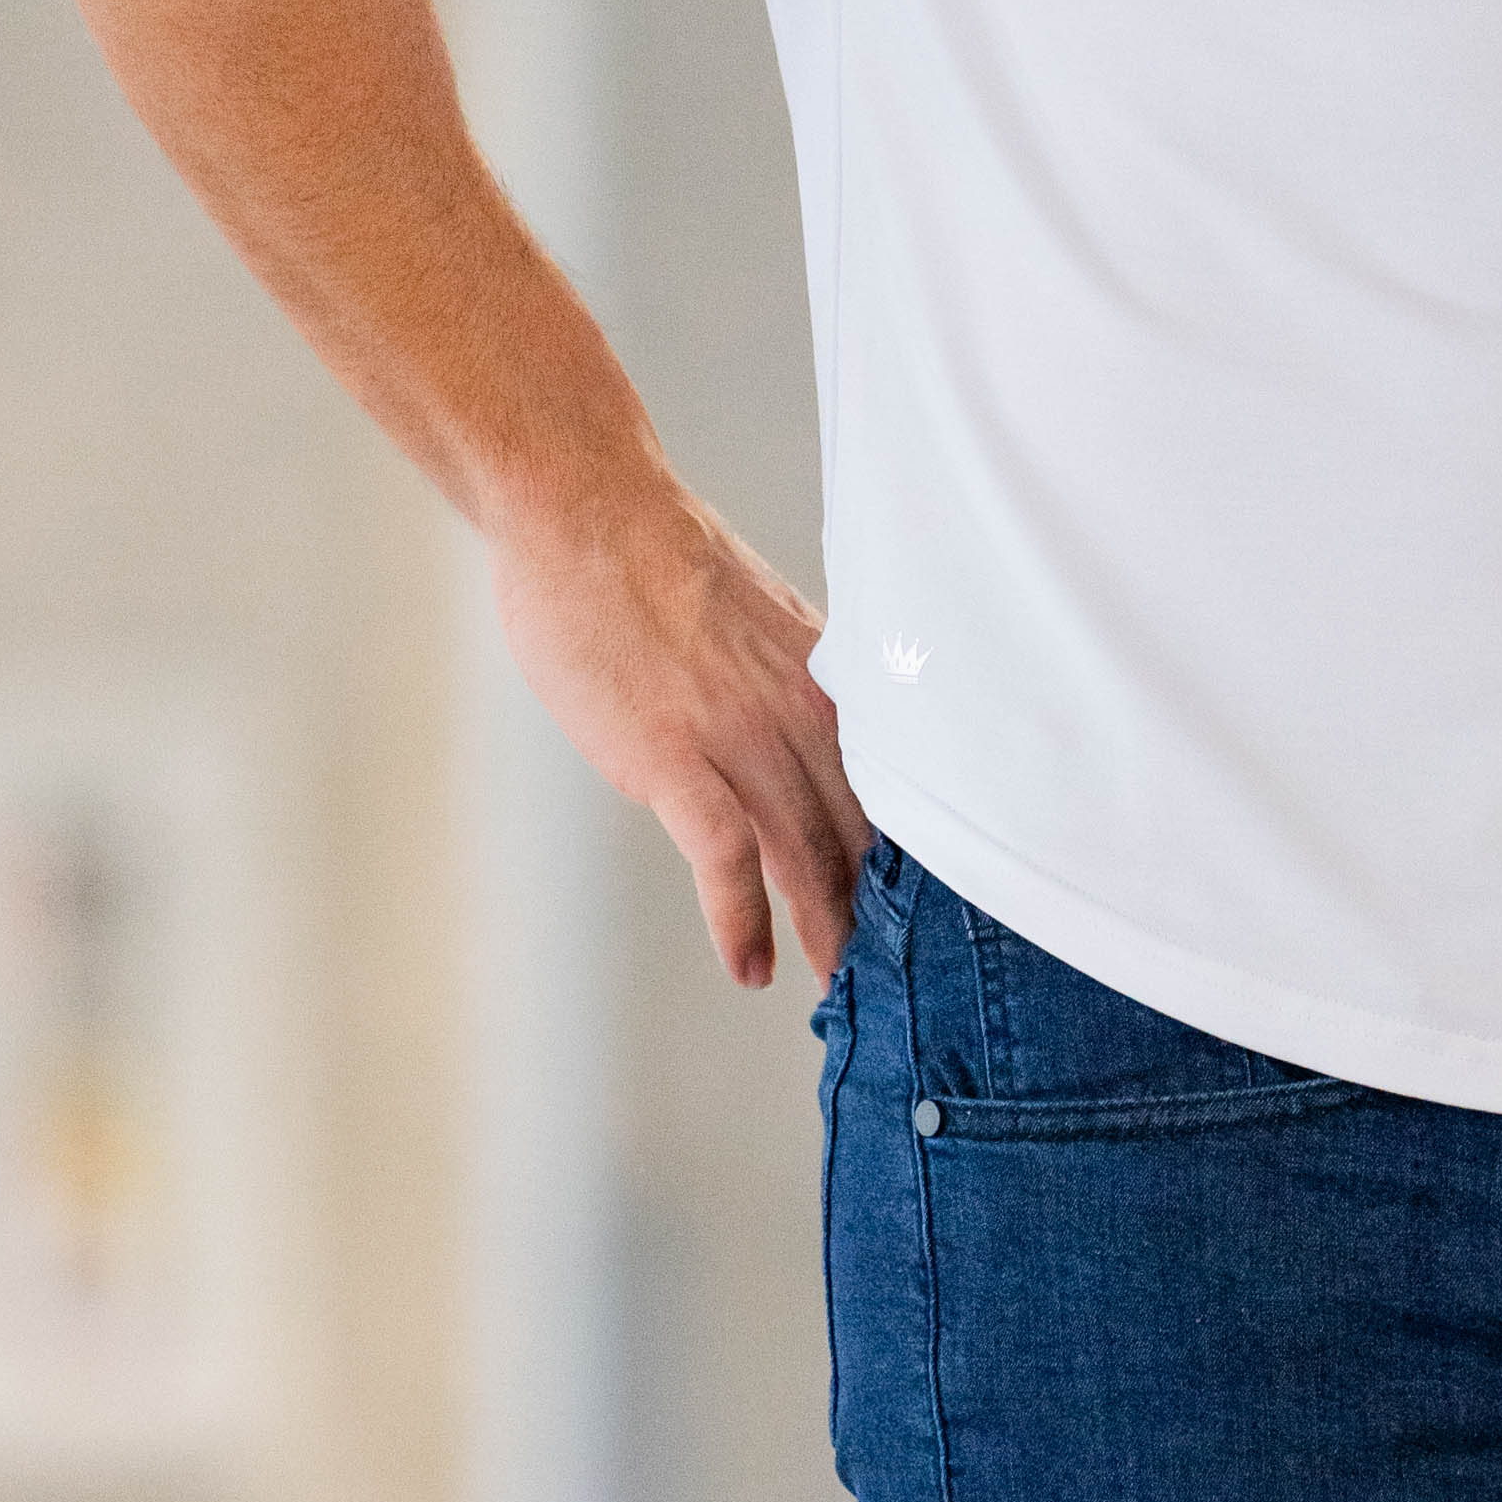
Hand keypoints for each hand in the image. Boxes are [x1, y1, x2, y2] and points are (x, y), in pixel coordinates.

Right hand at [487, 473, 871, 987]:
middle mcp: (799, 709)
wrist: (585, 512)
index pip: (885, 780)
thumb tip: (797, 735)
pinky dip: (741, 921)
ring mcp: (740, 737)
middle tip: (890, 973)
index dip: (902, 851)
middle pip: (857, 829)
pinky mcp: (675, 758)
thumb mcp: (752, 620)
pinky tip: (749, 965)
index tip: (916, 904)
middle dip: (876, 906)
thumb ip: (784, 681)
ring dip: (821, 929)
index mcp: (824, 675)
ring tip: (833, 988)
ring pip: (807, 854)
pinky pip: (727, 860)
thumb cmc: (656, 559)